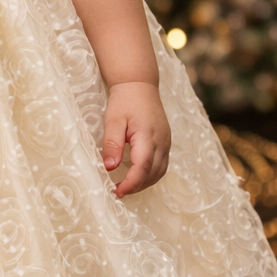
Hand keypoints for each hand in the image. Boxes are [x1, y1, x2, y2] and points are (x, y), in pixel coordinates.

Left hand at [102, 80, 170, 197]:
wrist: (139, 85)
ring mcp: (166, 142)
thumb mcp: (113, 120)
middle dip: (136, 186)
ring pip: (160, 172)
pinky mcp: (165, 142)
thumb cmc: (124, 101)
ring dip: (144, 183)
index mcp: (148, 136)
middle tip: (117, 191)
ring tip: (125, 187)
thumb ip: (112, 144)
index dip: (131, 183)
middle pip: (153, 173)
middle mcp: (161, 141)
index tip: (116, 191)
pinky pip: (162, 165)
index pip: (142, 167)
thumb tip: (109, 167)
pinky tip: (137, 176)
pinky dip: (150, 175)